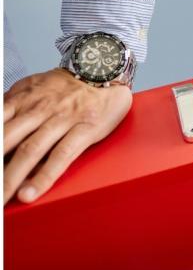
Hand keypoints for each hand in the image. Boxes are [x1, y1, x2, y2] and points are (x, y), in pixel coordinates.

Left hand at [4, 68, 131, 204]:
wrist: (106, 69)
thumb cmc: (69, 84)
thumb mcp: (33, 85)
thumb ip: (11, 104)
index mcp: (23, 99)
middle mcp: (39, 110)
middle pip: (5, 142)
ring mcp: (62, 120)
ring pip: (29, 151)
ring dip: (9, 178)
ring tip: (0, 200)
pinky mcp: (84, 129)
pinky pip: (61, 155)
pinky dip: (44, 176)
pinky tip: (30, 193)